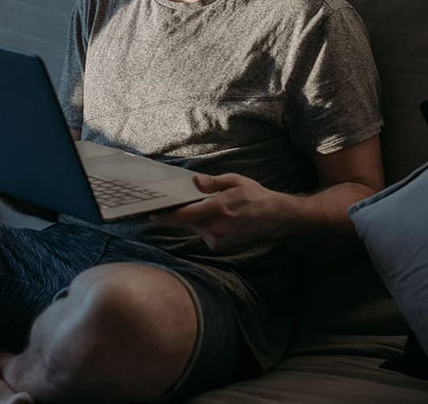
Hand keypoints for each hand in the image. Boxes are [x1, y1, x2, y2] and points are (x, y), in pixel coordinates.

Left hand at [151, 173, 292, 251]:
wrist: (275, 218)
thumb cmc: (254, 196)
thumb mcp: (235, 180)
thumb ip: (212, 183)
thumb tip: (194, 181)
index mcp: (219, 209)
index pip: (185, 216)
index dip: (167, 216)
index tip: (152, 214)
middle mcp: (217, 228)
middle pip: (188, 221)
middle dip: (184, 212)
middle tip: (186, 201)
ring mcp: (219, 240)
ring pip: (196, 228)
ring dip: (197, 219)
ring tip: (214, 208)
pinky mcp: (221, 246)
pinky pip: (205, 234)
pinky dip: (206, 226)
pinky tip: (220, 219)